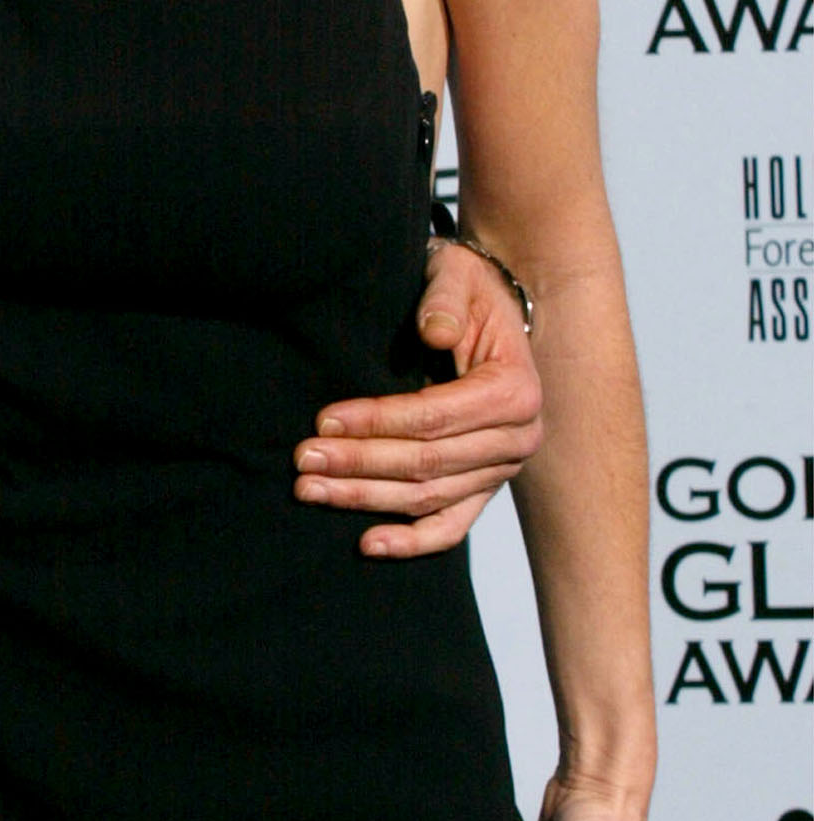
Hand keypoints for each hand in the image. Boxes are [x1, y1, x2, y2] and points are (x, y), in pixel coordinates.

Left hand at [293, 240, 543, 556]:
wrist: (494, 309)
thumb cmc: (469, 290)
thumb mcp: (458, 276)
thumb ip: (445, 298)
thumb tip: (432, 331)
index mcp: (515, 391)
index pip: (434, 417)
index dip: (377, 422)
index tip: (324, 422)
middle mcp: (518, 439)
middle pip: (427, 463)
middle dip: (359, 463)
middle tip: (302, 459)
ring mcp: (501, 470)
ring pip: (429, 496)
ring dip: (366, 499)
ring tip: (310, 489)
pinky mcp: (483, 488)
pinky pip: (450, 526)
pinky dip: (411, 541)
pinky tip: (366, 544)